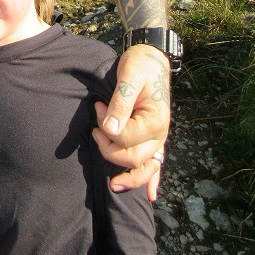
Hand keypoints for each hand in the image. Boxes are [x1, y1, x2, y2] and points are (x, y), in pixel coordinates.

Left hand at [92, 45, 170, 200]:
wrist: (152, 58)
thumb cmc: (140, 65)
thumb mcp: (129, 77)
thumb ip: (120, 103)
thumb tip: (109, 130)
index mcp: (155, 120)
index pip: (125, 138)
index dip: (106, 125)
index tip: (97, 106)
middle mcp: (160, 134)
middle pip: (133, 157)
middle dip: (108, 147)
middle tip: (94, 129)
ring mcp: (159, 138)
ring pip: (146, 167)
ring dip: (129, 178)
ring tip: (112, 185)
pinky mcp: (154, 137)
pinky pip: (156, 164)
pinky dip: (152, 180)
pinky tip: (150, 195)